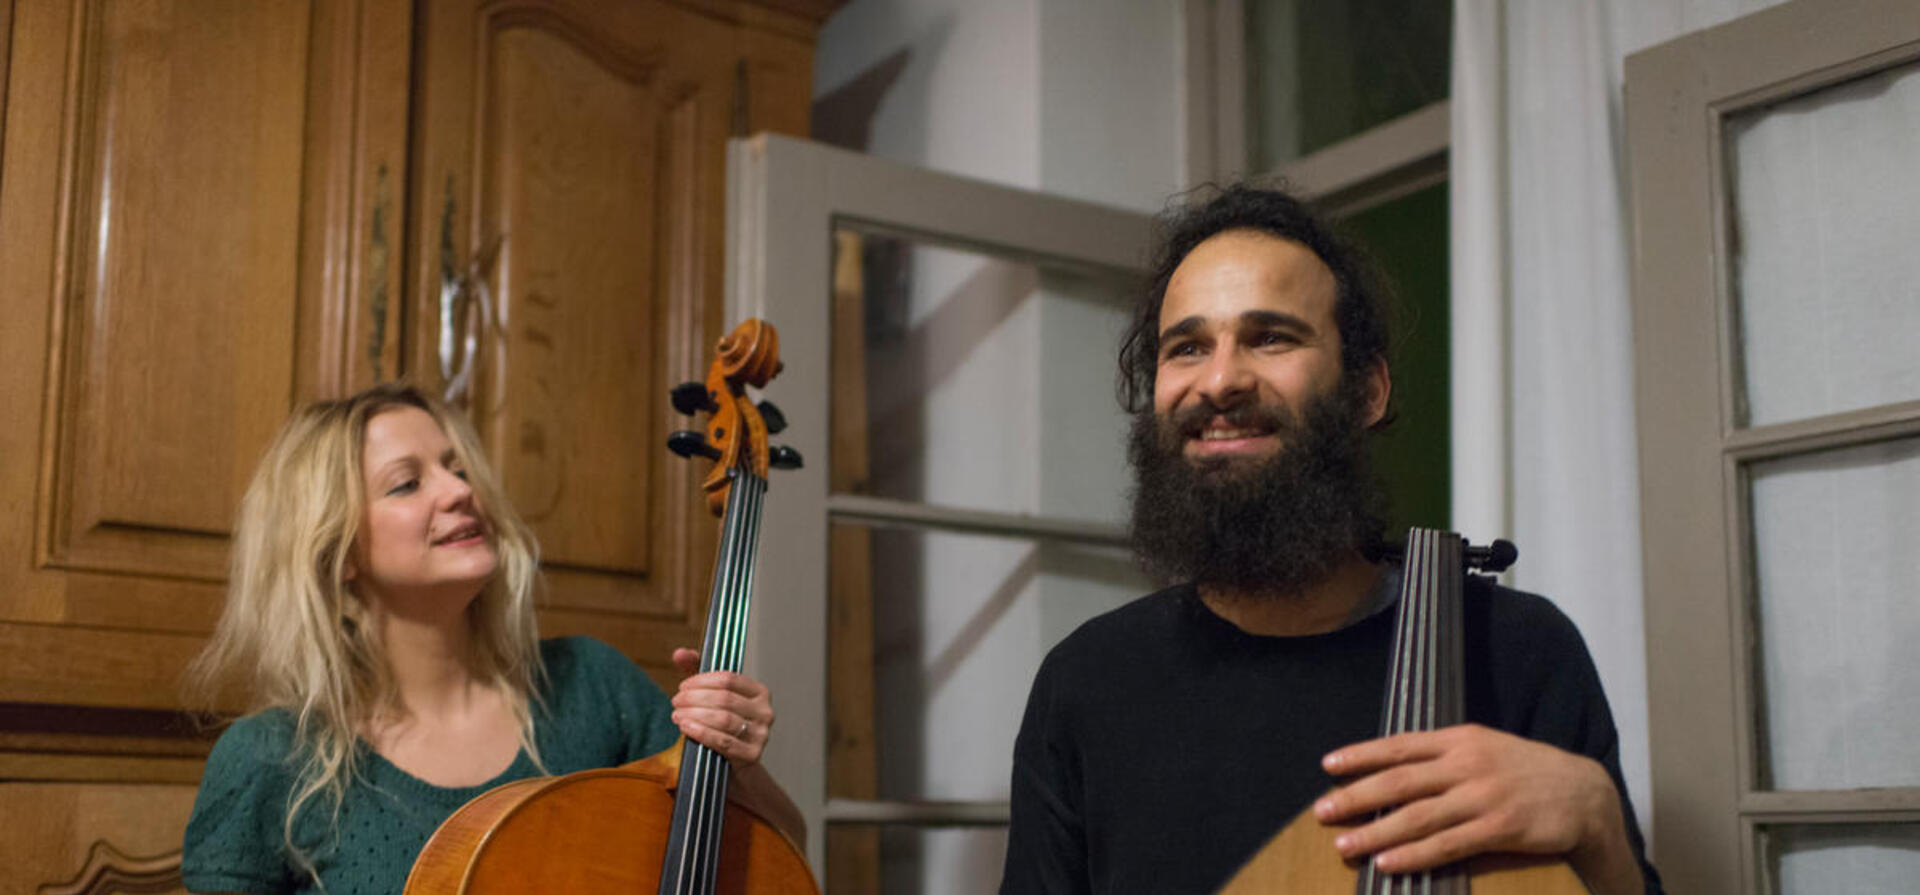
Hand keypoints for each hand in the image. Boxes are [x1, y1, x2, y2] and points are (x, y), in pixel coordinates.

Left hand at [669, 647, 774, 768]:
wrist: (735, 765)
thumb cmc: (722, 725)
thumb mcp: (712, 697)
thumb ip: (697, 672)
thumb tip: (679, 653)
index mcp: (759, 692)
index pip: (729, 679)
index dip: (702, 680)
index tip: (683, 686)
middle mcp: (765, 712)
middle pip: (724, 699)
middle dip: (694, 698)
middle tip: (676, 701)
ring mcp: (761, 734)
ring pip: (723, 719)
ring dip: (694, 715)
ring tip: (677, 715)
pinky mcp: (752, 754)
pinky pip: (723, 741)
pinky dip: (701, 732)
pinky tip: (686, 727)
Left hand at [1314, 724, 1632, 888]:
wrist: (1584, 792)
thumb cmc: (1524, 771)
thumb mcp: (1484, 748)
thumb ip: (1443, 755)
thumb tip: (1394, 768)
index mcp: (1460, 739)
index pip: (1400, 745)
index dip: (1362, 755)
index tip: (1328, 765)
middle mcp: (1467, 764)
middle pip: (1399, 781)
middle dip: (1355, 797)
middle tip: (1321, 811)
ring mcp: (1483, 796)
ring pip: (1418, 816)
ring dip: (1376, 832)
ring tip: (1344, 845)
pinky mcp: (1500, 828)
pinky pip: (1448, 844)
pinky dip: (1414, 854)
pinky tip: (1389, 863)